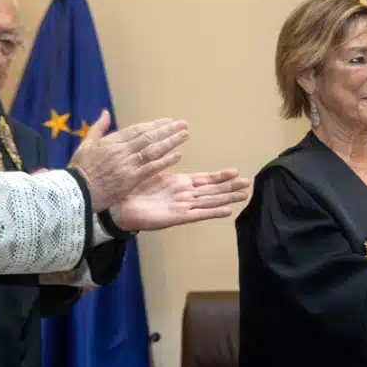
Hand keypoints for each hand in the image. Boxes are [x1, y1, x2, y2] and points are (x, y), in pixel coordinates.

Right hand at [68, 111, 188, 211]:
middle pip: (148, 137)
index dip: (154, 125)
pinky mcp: (130, 179)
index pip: (137, 130)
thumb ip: (98, 128)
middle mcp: (121, 150)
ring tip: (184, 136)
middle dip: (167, 130)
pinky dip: (164, 161)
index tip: (168, 121)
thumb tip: (105, 112)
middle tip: (183, 124)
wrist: (77, 192)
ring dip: (170, 142)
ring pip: (152, 150)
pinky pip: (151, 168)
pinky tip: (177, 156)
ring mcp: (127, 164)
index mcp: (111, 141)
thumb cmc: (80, 169)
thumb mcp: (85, 144)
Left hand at [110, 169, 250, 231]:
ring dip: (227, 198)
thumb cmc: (131, 189)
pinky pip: (197, 215)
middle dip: (230, 187)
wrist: (117, 206)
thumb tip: (172, 148)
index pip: (204, 179)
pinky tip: (227, 211)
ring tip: (244, 195)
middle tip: (248, 183)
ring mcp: (182, 207)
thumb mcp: (149, 169)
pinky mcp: (176, 218)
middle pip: (212, 191)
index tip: (235, 171)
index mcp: (179, 183)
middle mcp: (184, 195)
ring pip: (209, 201)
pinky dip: (212, 213)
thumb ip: (161, 160)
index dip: (220, 176)